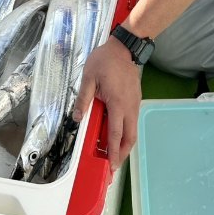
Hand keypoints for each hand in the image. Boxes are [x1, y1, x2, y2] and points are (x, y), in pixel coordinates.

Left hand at [73, 37, 141, 172]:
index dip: (112, 152)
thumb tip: (78, 119)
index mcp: (118, 104)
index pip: (115, 134)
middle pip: (130, 138)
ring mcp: (135, 104)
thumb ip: (83, 99)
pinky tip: (117, 135)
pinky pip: (133, 121)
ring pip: (133, 131)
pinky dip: (126, 133)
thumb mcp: (89, 78)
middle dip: (122, 154)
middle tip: (113, 167)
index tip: (111, 166)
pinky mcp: (136, 100)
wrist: (123, 48)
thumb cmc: (104, 61)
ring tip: (114, 155)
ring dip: (125, 145)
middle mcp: (130, 107)